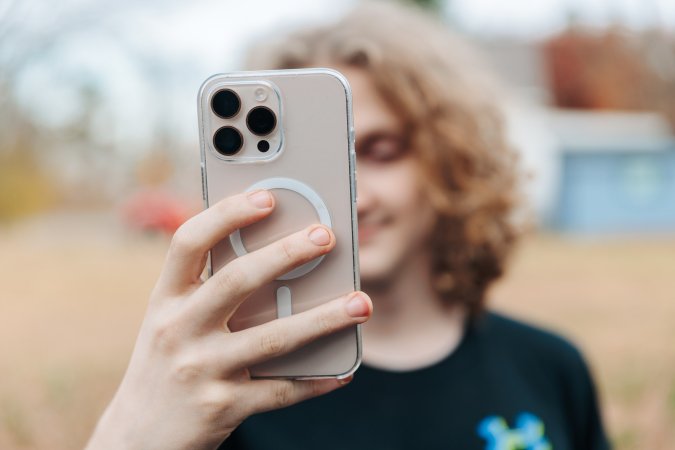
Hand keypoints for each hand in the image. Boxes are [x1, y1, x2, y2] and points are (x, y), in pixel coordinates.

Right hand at [85, 190, 371, 449]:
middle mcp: (177, 330)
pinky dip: (317, 381)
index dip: (226, 214)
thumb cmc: (168, 362)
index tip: (267, 195)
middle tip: (327, 236)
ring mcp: (200, 370)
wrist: (137, 438)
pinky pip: (281, 391)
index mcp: (165, 299)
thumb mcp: (173, 321)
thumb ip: (210, 290)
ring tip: (362, 303)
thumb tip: (282, 256)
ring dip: (324, 319)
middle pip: (237, 280)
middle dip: (286, 254)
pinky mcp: (222, 408)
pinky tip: (345, 370)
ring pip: (273, 338)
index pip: (188, 242)